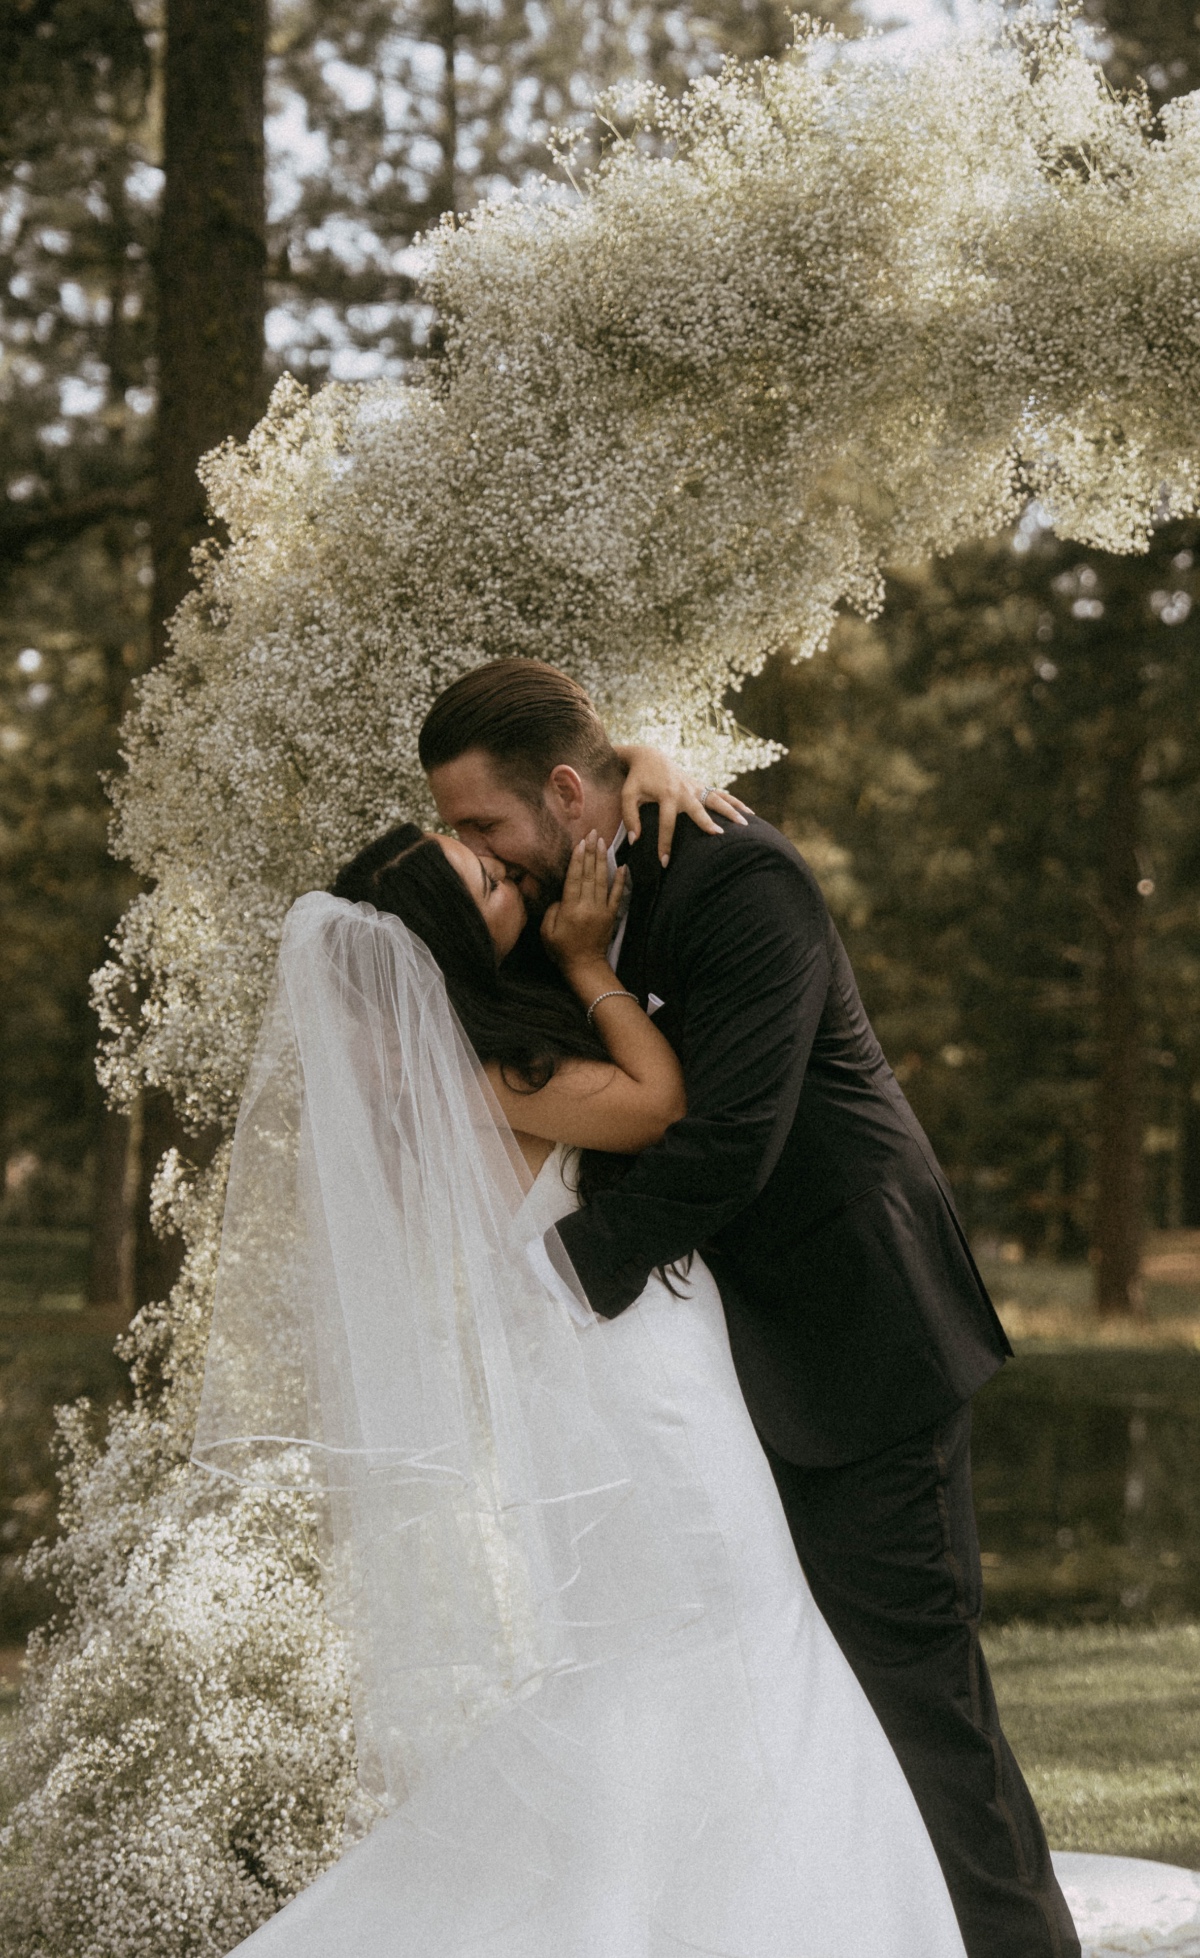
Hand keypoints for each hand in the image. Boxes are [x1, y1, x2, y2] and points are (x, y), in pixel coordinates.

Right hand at [541, 832, 626, 978]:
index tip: (580, 842)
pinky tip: (622, 866)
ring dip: (602, 859)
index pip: (574, 878)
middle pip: (589, 874)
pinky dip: (620, 879)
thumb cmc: (561, 949)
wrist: (585, 966)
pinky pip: (617, 894)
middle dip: (590, 852)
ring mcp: (602, 909)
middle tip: (592, 833)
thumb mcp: (547, 930)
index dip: (577, 859)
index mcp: (570, 908)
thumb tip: (562, 895)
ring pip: (602, 880)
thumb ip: (553, 909)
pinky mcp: (611, 914)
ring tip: (602, 842)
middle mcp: (588, 906)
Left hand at [616, 743, 752, 865]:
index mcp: (666, 795)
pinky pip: (721, 794)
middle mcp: (684, 790)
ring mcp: (695, 787)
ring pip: (717, 799)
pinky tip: (749, 813)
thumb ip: (630, 817)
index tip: (664, 863)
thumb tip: (636, 840)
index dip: (665, 844)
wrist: (650, 757)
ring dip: (731, 811)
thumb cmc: (637, 779)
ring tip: (746, 825)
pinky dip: (735, 802)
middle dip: (707, 823)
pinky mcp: (700, 786)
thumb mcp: (627, 796)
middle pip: (699, 809)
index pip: (666, 824)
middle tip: (718, 836)